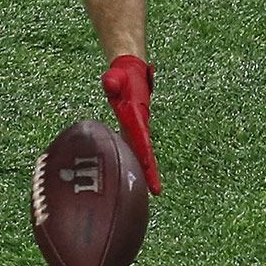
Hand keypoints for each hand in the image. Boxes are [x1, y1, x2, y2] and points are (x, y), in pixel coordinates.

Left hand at [101, 55, 161, 193]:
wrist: (131, 73)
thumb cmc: (122, 76)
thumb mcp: (116, 76)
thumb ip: (113, 80)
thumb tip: (109, 83)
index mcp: (137, 116)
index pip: (142, 139)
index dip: (146, 156)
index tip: (151, 167)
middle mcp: (140, 125)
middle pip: (144, 151)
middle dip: (149, 170)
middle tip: (155, 191)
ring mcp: (136, 129)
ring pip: (140, 152)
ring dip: (143, 169)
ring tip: (146, 191)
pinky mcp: (131, 130)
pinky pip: (133, 149)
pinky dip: (134, 162)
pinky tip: (130, 176)